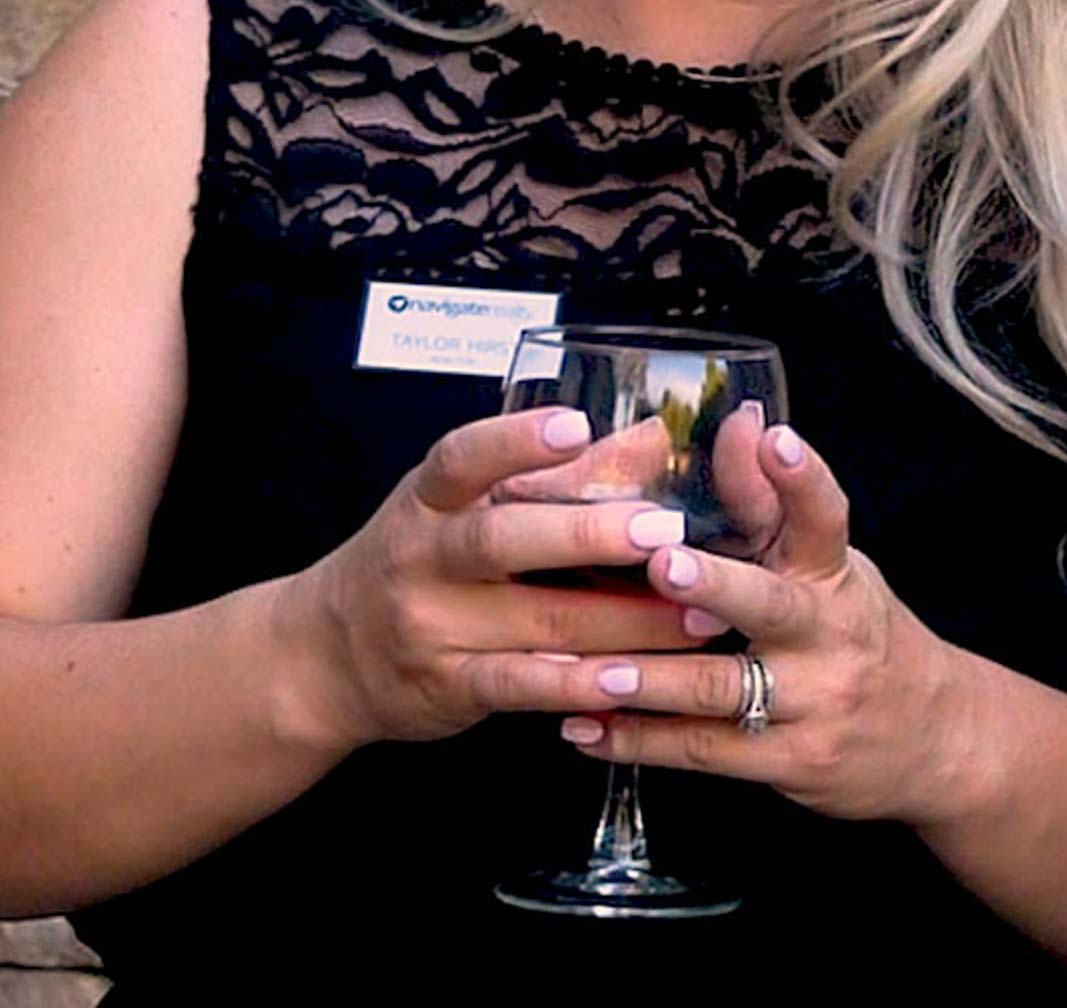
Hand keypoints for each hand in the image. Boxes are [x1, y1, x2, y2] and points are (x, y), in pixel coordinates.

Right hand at [293, 407, 712, 752]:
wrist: (327, 654)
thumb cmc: (418, 559)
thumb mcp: (463, 506)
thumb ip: (555, 474)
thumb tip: (651, 438)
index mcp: (428, 499)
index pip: (461, 458)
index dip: (515, 439)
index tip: (575, 424)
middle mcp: (422, 556)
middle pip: (504, 540)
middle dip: (590, 535)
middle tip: (667, 531)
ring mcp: (432, 626)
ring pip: (535, 620)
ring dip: (622, 621)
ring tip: (694, 616)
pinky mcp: (448, 687)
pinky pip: (522, 686)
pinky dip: (579, 685)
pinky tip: (632, 681)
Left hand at [559, 424, 971, 828]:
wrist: (936, 740)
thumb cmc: (852, 630)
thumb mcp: (823, 564)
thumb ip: (769, 502)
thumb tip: (737, 421)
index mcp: (833, 572)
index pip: (824, 515)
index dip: (800, 476)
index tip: (774, 438)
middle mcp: (828, 632)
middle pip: (770, 604)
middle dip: (713, 585)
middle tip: (661, 563)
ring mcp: (812, 703)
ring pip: (722, 688)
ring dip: (648, 681)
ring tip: (586, 670)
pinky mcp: (791, 763)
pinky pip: (705, 751)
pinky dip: (639, 741)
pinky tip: (582, 729)